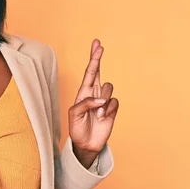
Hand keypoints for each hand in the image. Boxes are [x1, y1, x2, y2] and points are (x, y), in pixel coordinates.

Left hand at [68, 39, 118, 164]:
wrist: (86, 144)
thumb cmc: (77, 128)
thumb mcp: (75, 114)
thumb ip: (86, 103)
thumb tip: (101, 99)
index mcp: (83, 92)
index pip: (89, 72)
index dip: (93, 58)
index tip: (97, 45)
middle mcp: (94, 93)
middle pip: (98, 72)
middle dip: (98, 58)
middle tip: (99, 46)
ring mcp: (104, 101)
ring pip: (108, 88)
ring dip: (102, 101)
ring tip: (96, 113)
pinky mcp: (112, 109)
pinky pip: (114, 102)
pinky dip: (108, 110)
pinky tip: (102, 118)